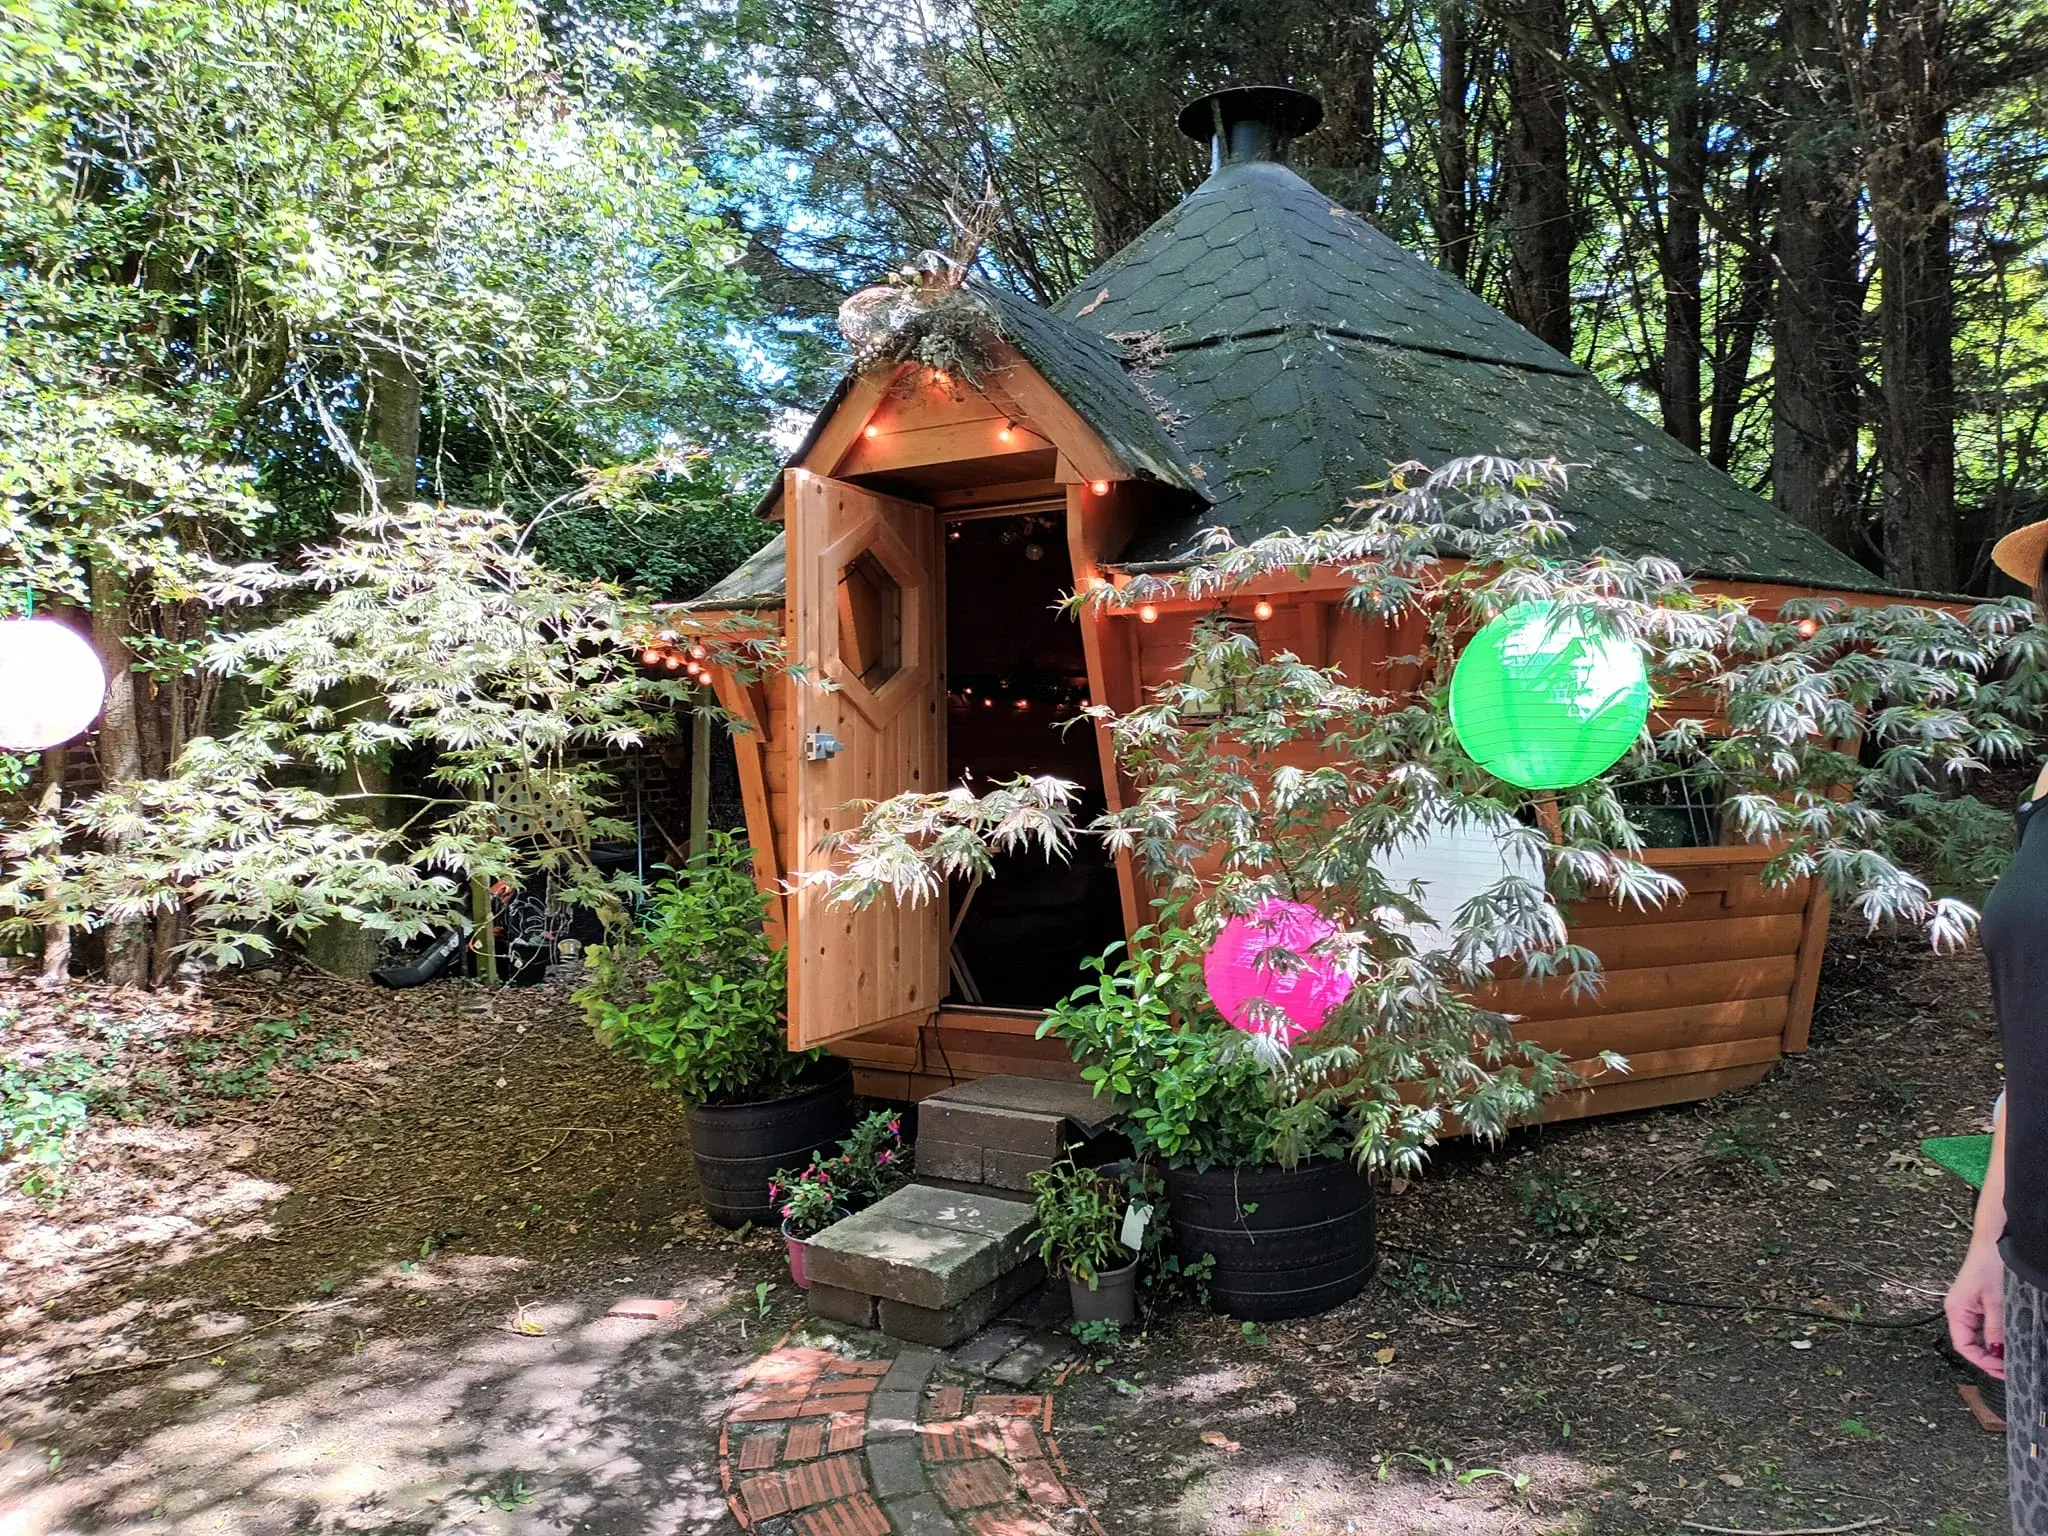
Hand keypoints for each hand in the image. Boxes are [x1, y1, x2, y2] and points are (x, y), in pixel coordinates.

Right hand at [1947, 1239, 2006, 1378]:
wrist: (1994, 1241)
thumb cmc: (1989, 1265)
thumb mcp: (1996, 1302)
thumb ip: (1995, 1329)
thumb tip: (1996, 1353)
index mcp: (1956, 1310)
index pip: (1964, 1345)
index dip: (1982, 1361)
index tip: (2001, 1370)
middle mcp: (1959, 1310)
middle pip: (1970, 1343)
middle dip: (1988, 1357)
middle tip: (2009, 1368)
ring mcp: (1969, 1306)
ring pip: (1978, 1336)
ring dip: (1993, 1347)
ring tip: (2010, 1355)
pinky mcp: (1979, 1302)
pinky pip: (1984, 1325)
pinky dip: (1995, 1335)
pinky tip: (2007, 1339)